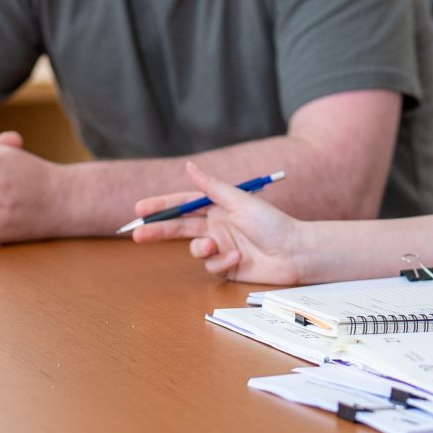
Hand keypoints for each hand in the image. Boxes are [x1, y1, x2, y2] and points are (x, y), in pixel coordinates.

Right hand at [130, 162, 319, 283]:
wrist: (295, 252)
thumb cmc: (272, 223)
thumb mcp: (240, 200)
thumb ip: (211, 187)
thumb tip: (190, 166)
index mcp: (218, 207)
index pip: (183, 204)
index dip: (161, 206)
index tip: (140, 209)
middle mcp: (217, 226)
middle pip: (179, 228)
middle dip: (158, 231)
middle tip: (137, 234)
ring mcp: (221, 247)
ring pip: (195, 249)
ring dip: (201, 249)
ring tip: (215, 246)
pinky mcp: (227, 266)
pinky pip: (212, 266)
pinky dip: (222, 261)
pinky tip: (238, 257)